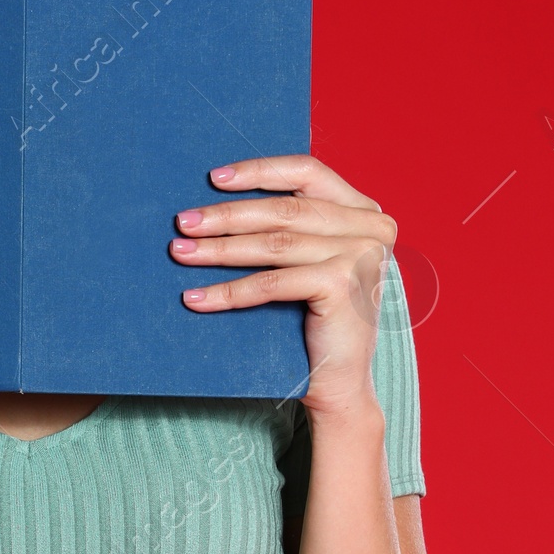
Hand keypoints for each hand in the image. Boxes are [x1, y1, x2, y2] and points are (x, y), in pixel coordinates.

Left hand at [169, 155, 395, 418]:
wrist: (340, 382)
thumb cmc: (319, 319)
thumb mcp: (314, 258)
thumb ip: (294, 224)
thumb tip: (223, 197)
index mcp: (365, 212)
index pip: (307, 171)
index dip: (259, 171)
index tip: (214, 179)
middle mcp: (371, 228)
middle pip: (284, 210)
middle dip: (227, 216)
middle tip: (184, 223)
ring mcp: (361, 255)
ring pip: (273, 245)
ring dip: (220, 249)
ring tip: (182, 253)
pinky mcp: (342, 285)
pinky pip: (271, 282)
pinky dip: (229, 291)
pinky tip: (197, 297)